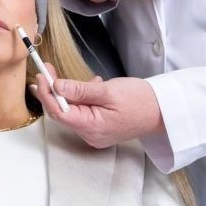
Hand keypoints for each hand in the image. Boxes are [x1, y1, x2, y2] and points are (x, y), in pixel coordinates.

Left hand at [37, 75, 162, 149]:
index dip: (46, 93)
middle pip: (62, 112)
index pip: (58, 112)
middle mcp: (90, 135)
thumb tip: (57, 86)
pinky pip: (83, 112)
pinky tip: (95, 87)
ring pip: (72, 111)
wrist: (164, 111)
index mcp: (91, 127)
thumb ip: (80, 90)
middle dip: (55, 90)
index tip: (41, 74)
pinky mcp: (101, 128)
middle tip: (49, 69)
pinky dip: (83, 98)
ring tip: (86, 80)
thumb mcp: (108, 90)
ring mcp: (95, 134)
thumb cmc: (141, 100)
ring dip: (72, 93)